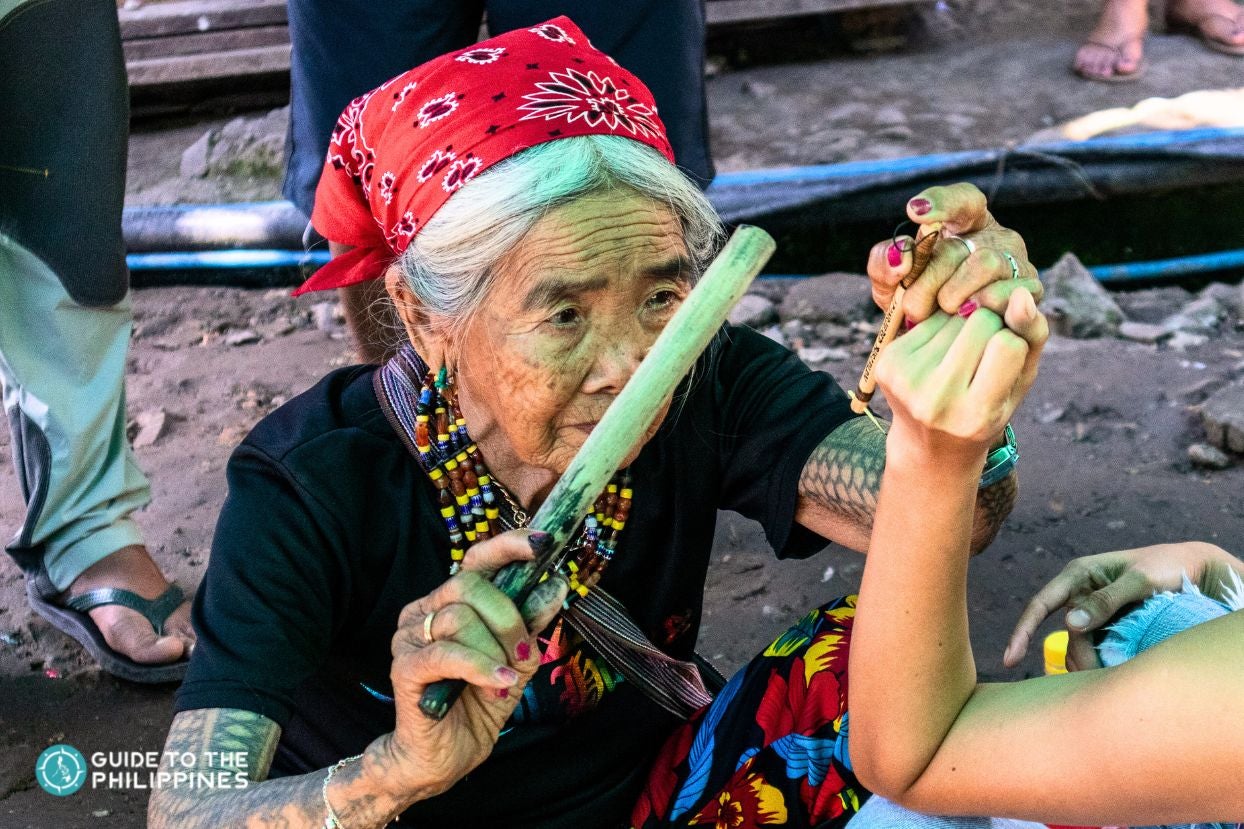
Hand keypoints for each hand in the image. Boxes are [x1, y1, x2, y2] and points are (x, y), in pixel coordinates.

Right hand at [380, 530, 567, 799]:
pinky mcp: (404, 669)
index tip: (543, 543)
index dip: (508, 546)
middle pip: (469, 585)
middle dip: (508, 617)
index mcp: (449, 602)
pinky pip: (446, 654)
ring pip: (459, 618)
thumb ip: (532, 624)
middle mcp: (424, 612)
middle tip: (523, 653)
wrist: (444, 759)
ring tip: (505, 680)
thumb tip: (555, 584)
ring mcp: (409, 639)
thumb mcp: (517, 661)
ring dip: (495, 651)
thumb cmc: (477, 704)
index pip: (475, 560)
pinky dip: (480, 667)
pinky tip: (498, 684)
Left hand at [866, 183, 1043, 323]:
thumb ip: (884, 263)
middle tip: (913, 307)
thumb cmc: (916, 303)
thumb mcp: (890, 283)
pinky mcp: (1031, 296)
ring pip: (987, 264)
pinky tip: (963, 321)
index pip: (963, 201)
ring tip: (940, 314)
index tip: (915, 212)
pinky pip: (1011, 295)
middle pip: (962, 244)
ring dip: (954, 294)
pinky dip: (983, 310)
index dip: (942, 202)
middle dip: (930, 278)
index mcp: (967, 225)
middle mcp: (998, 240)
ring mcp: (1019, 265)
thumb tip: (901, 256)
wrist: (938, 347)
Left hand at [874, 287, 1047, 462]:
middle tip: (983, 357)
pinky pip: (929, 320)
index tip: (1007, 361)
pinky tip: (939, 356)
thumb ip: (1032, 338)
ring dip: (964, 325)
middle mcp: (935, 400)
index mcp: (975, 416)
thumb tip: (1021, 294)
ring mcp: (905, 381)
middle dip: (991, 327)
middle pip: (980, 322)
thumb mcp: (1019, 385)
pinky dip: (941, 329)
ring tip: (960, 360)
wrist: (929, 447)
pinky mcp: (887, 363)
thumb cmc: (986, 413)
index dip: (1013, 343)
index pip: (1008, 343)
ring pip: (953, 315)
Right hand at [1005, 541, 1243, 670]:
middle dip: (1077, 656)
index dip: (1022, 631)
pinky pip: (1098, 647)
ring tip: (1106, 680)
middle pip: (1067, 632)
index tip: (1011, 659)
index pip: (1041, 604)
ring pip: (1081, 644)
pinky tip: (1110, 674)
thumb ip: (1106, 600)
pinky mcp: (1111, 625)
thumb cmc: (1167, 567)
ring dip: (1089, 662)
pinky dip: (1101, 661)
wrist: (1198, 570)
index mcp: (1079, 574)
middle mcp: (1081, 593)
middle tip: (1097, 677)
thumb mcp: (1140, 580)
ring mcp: (1096, 611)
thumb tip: (1070, 624)